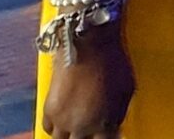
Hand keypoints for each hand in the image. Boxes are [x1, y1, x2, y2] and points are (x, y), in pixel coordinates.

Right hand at [42, 23, 134, 137]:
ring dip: (69, 136)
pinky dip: (55, 128)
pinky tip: (62, 123)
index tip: (108, 136)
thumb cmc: (111, 62)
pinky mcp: (48, 109)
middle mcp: (81, 126)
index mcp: (105, 123)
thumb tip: (115, 124)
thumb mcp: (126, 91)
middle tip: (90, 133)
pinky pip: (48, 129)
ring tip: (75, 131)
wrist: (87, 44)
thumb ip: (118, 113)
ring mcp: (62, 119)